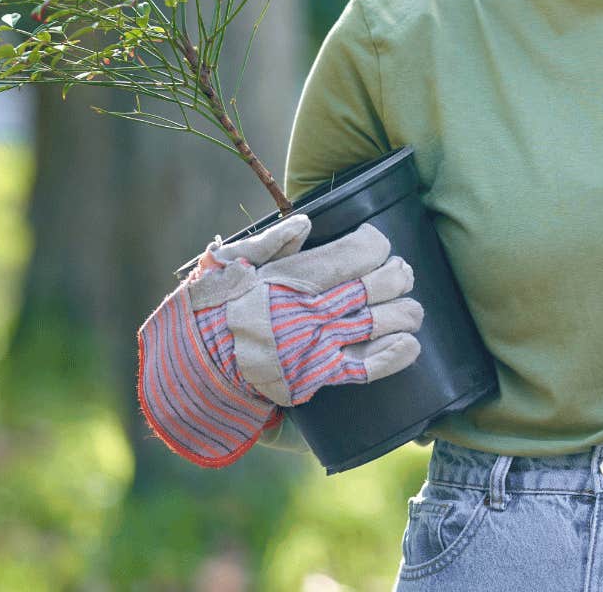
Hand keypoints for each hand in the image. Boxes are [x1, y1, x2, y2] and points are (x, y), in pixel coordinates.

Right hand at [136, 212, 424, 466]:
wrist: (191, 370)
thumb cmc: (208, 311)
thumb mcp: (229, 266)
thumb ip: (270, 243)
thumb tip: (305, 225)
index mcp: (293, 276)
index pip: (359, 252)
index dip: (377, 245)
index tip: (379, 245)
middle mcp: (312, 309)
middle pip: (379, 285)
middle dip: (399, 276)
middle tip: (402, 274)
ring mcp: (318, 345)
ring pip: (381, 322)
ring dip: (406, 313)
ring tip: (411, 310)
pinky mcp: (317, 377)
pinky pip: (367, 367)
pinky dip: (395, 355)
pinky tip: (411, 345)